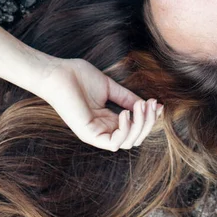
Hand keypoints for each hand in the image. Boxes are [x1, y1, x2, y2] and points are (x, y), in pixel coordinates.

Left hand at [37, 58, 163, 151]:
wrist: (58, 73)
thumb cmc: (79, 77)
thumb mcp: (111, 88)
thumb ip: (127, 98)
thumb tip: (149, 105)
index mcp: (107, 120)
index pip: (134, 128)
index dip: (149, 118)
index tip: (157, 104)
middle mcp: (102, 130)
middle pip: (134, 138)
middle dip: (148, 122)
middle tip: (152, 105)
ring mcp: (95, 134)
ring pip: (127, 142)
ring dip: (140, 125)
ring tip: (141, 106)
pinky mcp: (88, 135)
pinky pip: (113, 142)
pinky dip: (124, 130)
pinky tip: (126, 113)